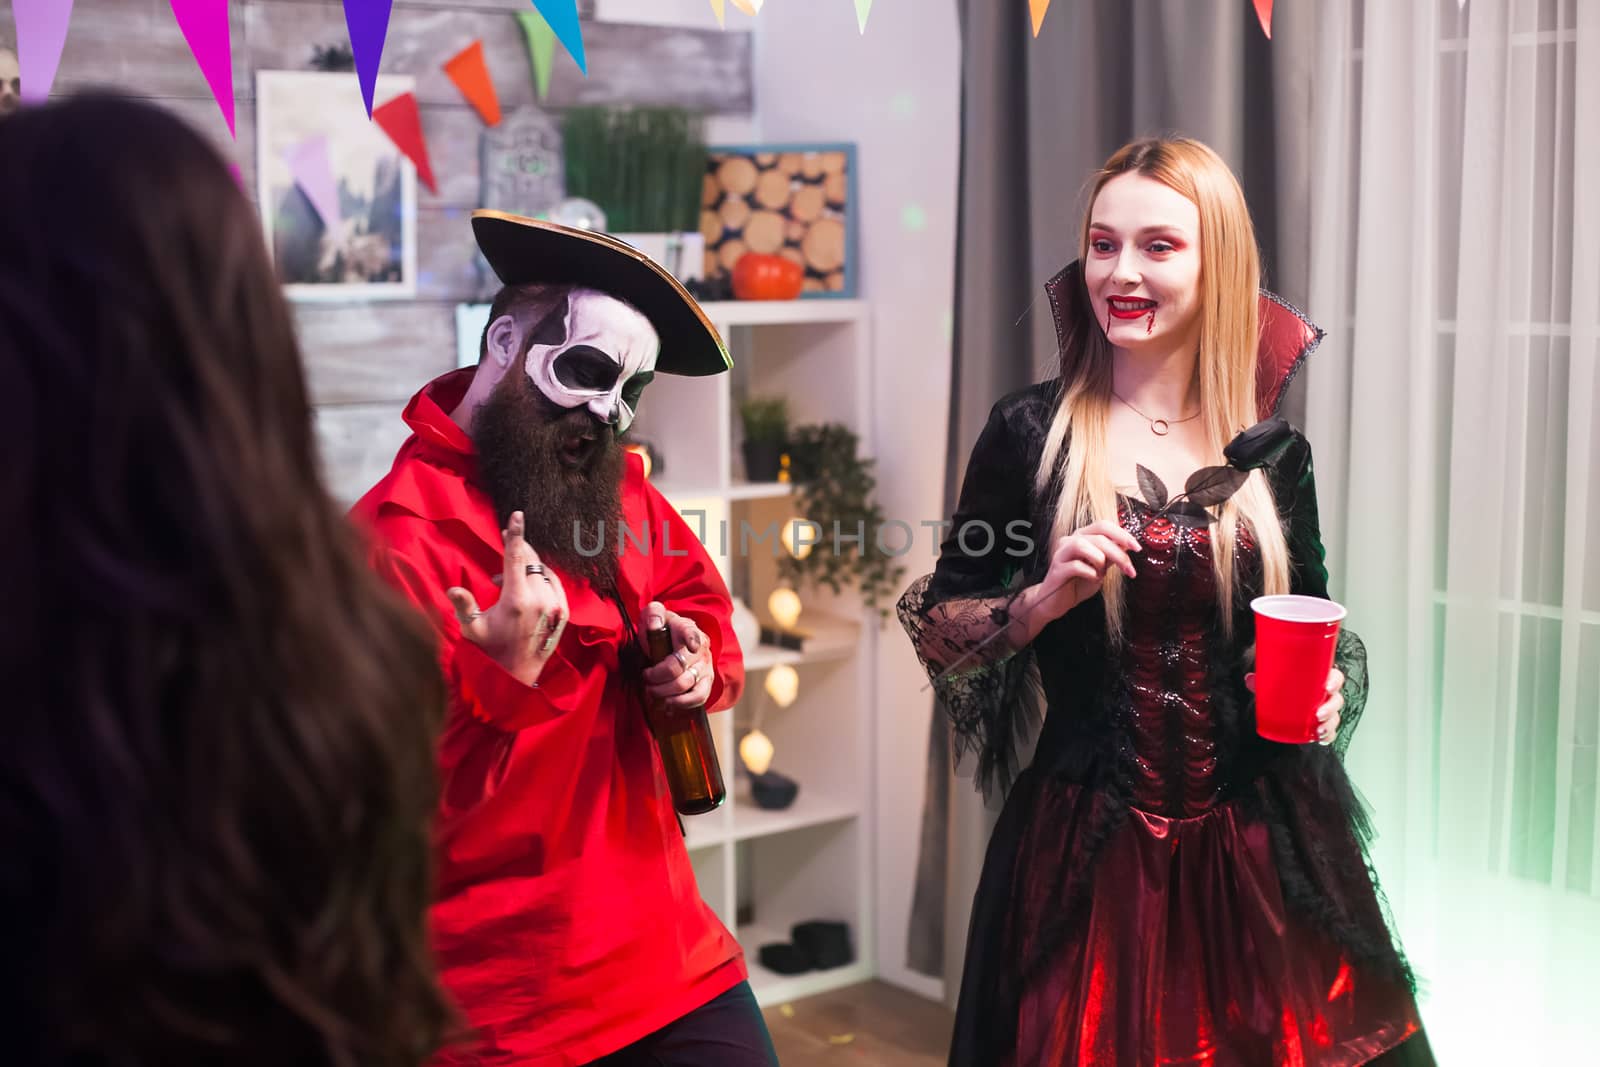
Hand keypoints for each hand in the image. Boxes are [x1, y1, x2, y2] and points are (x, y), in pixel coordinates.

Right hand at [445, 510, 568, 687]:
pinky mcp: (564, 611)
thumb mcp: (473, 630)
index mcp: (517, 600)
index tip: (518, 515)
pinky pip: (553, 582)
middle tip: (506, 543)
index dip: (516, 534)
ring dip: (527, 566)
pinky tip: (526, 586)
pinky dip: (540, 578)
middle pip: (530, 559)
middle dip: (518, 548)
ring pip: (542, 570)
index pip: (517, 558)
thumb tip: (453, 589)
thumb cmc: (492, 650)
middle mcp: (540, 599)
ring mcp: (556, 605)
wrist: (519, 675)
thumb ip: (464, 606)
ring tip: (507, 580)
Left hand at [640, 601, 713, 708]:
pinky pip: (699, 697)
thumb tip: (654, 624)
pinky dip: (682, 703)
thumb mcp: (654, 616)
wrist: (675, 643)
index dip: (691, 639)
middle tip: (645, 677)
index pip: (690, 632)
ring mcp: (705, 666)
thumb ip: (653, 613)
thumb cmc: (662, 631)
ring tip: (652, 691)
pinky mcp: (706, 683)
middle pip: (678, 666)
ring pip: (685, 684)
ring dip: (664, 691)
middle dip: (656, 676)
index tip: (691, 645)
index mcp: (686, 628)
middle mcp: (700, 648)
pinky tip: (668, 704)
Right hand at [1016, 520, 1141, 640]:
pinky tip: (1092, 579)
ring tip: (1102, 574)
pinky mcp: (1057, 569)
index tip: (1137, 548)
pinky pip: (1076, 565)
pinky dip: (1089, 573)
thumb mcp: (1101, 568)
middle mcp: (1070, 541)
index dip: (1122, 534)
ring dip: (1100, 560)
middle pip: (1098, 536)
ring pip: (1083, 545)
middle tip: (1129, 569)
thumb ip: (1111, 556)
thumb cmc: (1078, 583)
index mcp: (1082, 537)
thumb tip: (1128, 546)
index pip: (1104, 526)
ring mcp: (1061, 554)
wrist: (1057, 602)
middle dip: (1118, 553)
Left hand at [1244, 667, 1344, 745]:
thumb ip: (1263, 678)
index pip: (1335, 677)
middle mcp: (1325, 694)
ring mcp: (1324, 709)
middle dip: (1331, 708)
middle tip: (1318, 714)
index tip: (1327, 688)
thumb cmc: (1282, 682)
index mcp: (1319, 678)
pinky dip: (1328, 735)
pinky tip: (1321, 739)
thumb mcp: (1272, 677)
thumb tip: (1250, 679)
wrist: (1279, 696)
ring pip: (1334, 716)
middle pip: (1336, 699)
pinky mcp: (1320, 723)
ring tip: (1318, 730)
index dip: (1335, 682)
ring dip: (1329, 724)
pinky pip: (1329, 730)